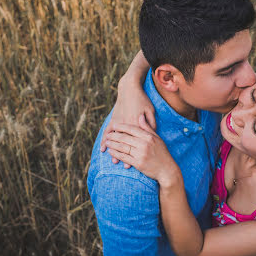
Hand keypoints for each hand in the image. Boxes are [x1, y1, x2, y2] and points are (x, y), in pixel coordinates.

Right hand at [100, 52, 155, 167]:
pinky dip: (104, 140)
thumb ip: (151, 124)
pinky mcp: (113, 119)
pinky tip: (102, 149)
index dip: (136, 151)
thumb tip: (152, 136)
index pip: (136, 142)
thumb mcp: (150, 111)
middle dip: (125, 155)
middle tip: (125, 166)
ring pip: (115, 140)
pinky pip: (107, 132)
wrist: (130, 89)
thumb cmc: (143, 100)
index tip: (138, 161)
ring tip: (114, 161)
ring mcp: (118, 122)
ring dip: (114, 151)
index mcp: (137, 123)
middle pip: (125, 143)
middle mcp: (127, 124)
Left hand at [105, 116, 179, 185]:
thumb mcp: (157, 138)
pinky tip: (111, 151)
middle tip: (108, 135)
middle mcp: (144, 144)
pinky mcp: (138, 164)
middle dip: (114, 136)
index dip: (122, 127)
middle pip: (125, 138)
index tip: (114, 125)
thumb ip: (147, 127)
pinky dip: (116, 154)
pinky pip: (124, 157)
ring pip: (123, 147)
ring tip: (107, 142)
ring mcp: (140, 154)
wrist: (167, 170)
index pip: (132, 129)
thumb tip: (140, 116)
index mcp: (148, 137)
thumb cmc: (162, 153)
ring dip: (113, 144)